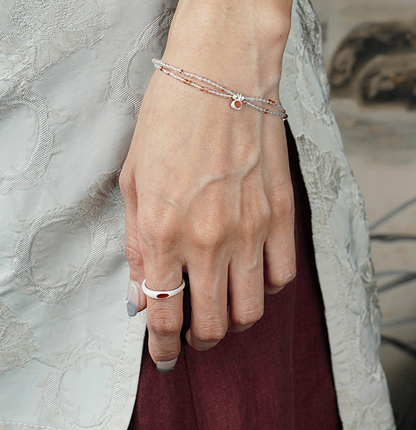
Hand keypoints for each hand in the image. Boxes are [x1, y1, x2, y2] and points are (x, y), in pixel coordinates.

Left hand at [120, 58, 295, 370]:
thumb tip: (142, 294)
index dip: (163, 348)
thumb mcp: (133, 179)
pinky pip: (283, 275)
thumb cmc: (168, 118)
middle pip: (214, 324)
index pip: (165, 316)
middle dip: (200, 339)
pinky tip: (252, 271)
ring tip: (224, 303)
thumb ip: (137, 243)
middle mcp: (209, 240)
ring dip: (235, 319)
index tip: (164, 356)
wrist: (220, 73)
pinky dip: (267, 287)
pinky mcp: (281, 212)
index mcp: (163, 231)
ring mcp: (251, 228)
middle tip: (193, 330)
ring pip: (253, 310)